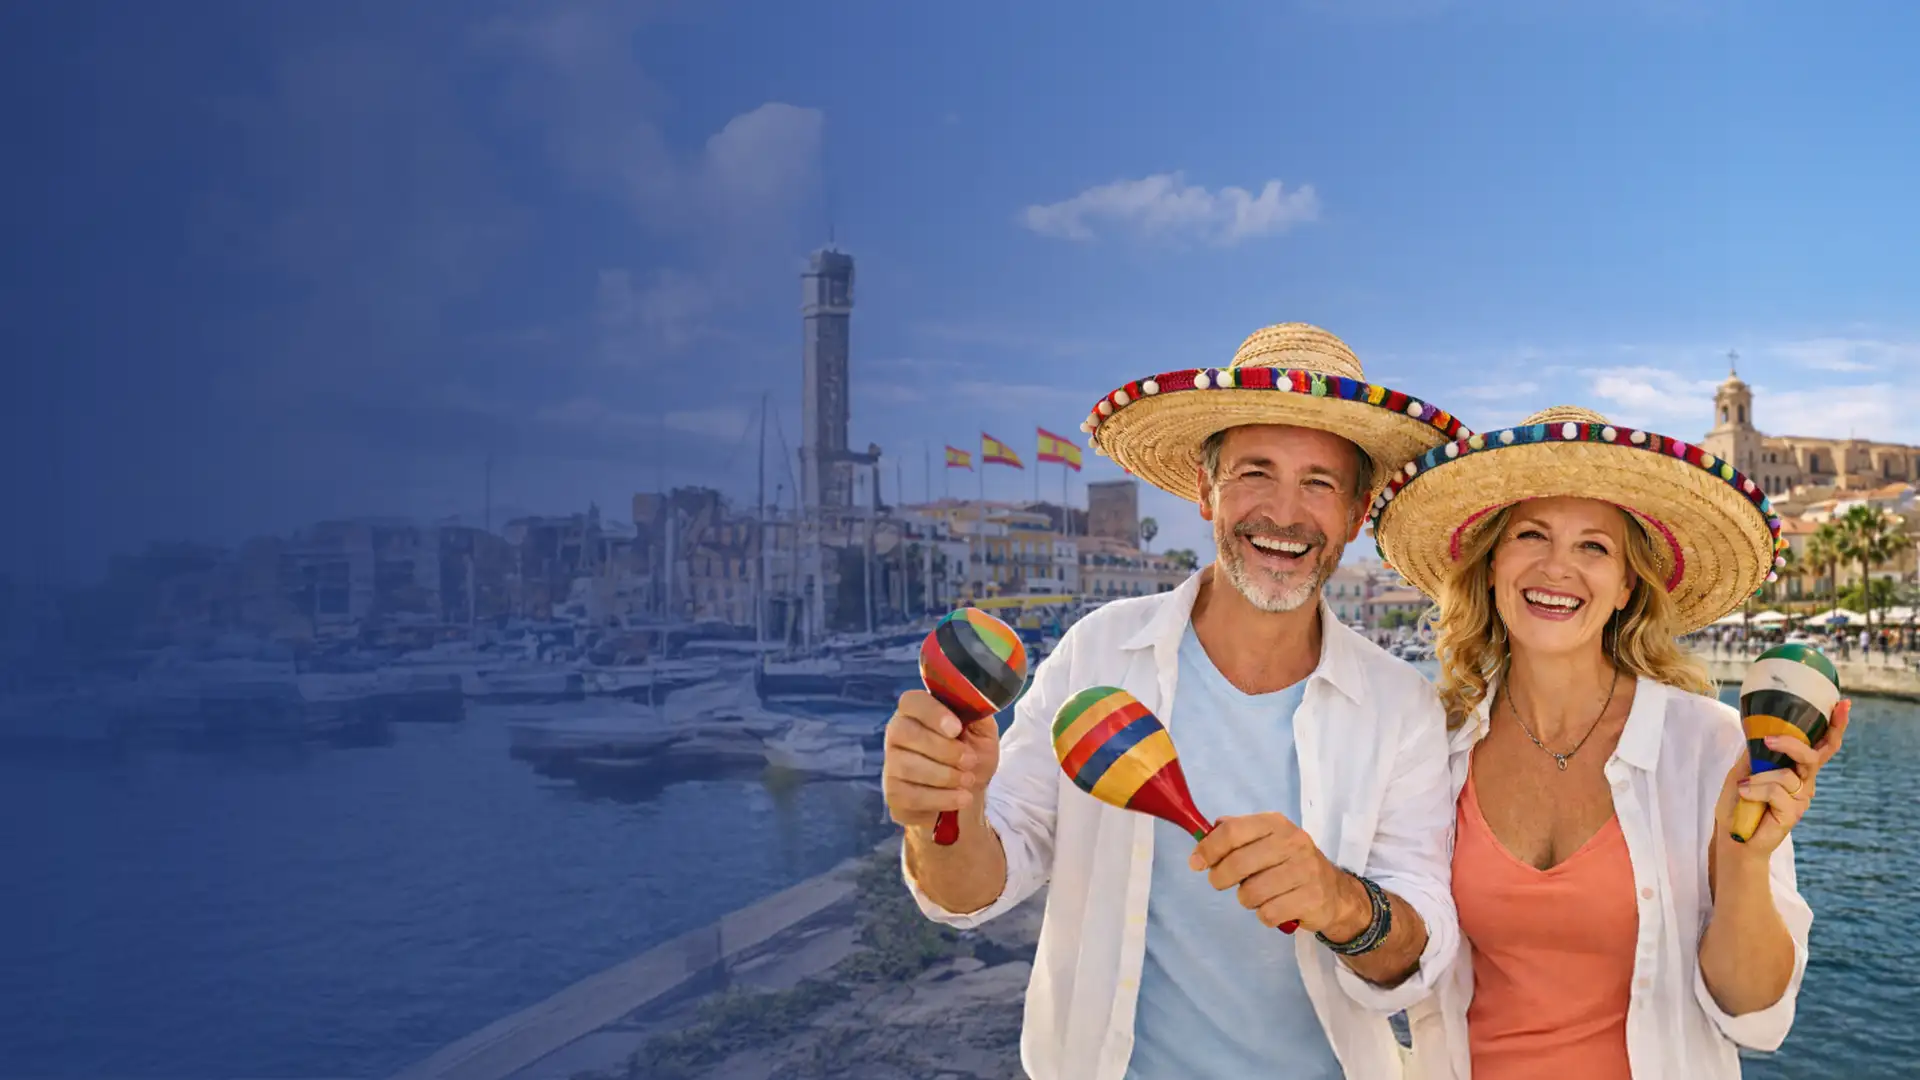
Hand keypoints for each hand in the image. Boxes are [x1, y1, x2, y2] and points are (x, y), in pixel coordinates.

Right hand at [882, 690, 999, 830]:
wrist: (967, 794)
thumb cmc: (971, 755)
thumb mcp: (982, 732)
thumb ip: (977, 713)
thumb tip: (976, 700)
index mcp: (917, 711)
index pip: (912, 701)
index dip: (933, 713)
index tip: (956, 729)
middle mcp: (897, 733)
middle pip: (906, 732)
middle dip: (943, 749)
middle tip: (969, 760)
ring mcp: (891, 764)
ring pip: (908, 766)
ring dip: (945, 775)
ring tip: (968, 779)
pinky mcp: (893, 794)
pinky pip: (911, 796)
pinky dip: (942, 798)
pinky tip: (961, 797)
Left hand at [1188, 812, 1364, 935]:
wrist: (1334, 891)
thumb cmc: (1290, 862)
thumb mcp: (1266, 839)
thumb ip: (1236, 832)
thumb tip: (1205, 832)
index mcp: (1276, 823)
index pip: (1232, 832)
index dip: (1209, 849)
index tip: (1196, 862)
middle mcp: (1293, 842)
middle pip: (1238, 863)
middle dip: (1220, 878)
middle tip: (1220, 883)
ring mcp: (1305, 871)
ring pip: (1251, 893)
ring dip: (1246, 899)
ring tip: (1257, 895)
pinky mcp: (1312, 898)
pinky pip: (1268, 913)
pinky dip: (1264, 915)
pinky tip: (1275, 907)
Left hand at [1716, 699, 1851, 856]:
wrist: (1733, 835)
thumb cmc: (1739, 801)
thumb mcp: (1744, 768)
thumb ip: (1758, 752)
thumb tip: (1762, 729)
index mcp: (1796, 768)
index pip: (1821, 745)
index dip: (1835, 726)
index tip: (1843, 704)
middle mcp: (1804, 782)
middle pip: (1812, 755)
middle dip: (1793, 744)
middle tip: (1768, 739)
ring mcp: (1801, 798)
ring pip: (1785, 774)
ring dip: (1757, 777)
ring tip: (1743, 787)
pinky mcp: (1794, 812)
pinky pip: (1775, 790)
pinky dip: (1753, 789)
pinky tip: (1745, 795)